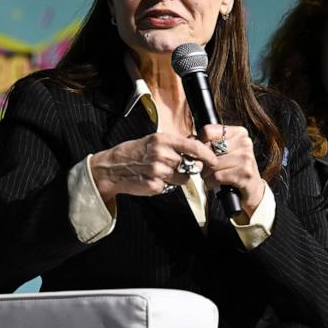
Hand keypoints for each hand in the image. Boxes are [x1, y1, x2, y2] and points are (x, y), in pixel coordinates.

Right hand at [90, 132, 217, 201]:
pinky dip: (164, 185)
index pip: (193, 147)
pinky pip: (169, 187)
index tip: (214, 160)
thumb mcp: (154, 141)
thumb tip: (196, 151)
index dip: (207, 154)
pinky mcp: (154, 185)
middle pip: (189, 166)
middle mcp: (161, 154)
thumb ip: (174, 146)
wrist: (113, 167)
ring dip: (176, 178)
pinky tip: (152, 178)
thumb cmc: (135, 152)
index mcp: (162, 140)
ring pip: (182, 179)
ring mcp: (157, 171)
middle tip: (176, 166)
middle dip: (188, 168)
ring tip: (160, 172)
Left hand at [196, 124, 264, 215]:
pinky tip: (214, 183)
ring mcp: (246, 157)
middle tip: (203, 169)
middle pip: (209, 149)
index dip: (200, 143)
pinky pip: (217, 176)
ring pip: (212, 164)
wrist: (252, 188)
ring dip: (205, 174)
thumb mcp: (224, 151)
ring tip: (209, 177)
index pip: (208, 131)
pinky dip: (211, 182)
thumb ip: (210, 143)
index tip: (201, 153)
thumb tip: (190, 142)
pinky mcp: (245, 173)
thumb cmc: (233, 168)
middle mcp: (244, 142)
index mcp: (238, 133)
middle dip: (202, 162)